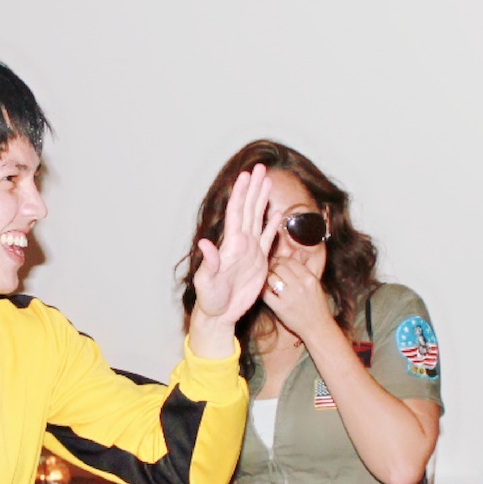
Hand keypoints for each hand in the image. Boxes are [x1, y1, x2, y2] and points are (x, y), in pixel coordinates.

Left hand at [189, 167, 280, 327]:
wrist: (219, 315)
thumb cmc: (210, 300)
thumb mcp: (206, 282)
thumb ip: (208, 263)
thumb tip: (205, 244)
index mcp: (230, 245)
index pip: (236, 212)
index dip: (241, 193)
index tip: (246, 175)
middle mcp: (240, 243)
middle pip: (248, 209)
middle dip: (254, 188)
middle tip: (261, 168)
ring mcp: (250, 251)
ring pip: (257, 218)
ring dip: (261, 200)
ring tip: (267, 182)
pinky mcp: (258, 262)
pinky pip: (267, 239)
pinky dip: (272, 226)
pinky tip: (277, 214)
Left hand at [260, 255, 335, 344]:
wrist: (318, 327)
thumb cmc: (317, 305)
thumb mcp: (315, 284)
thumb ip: (305, 268)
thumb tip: (297, 252)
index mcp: (309, 278)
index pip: (290, 261)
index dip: (281, 260)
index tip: (278, 263)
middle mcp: (300, 286)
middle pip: (279, 267)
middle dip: (273, 267)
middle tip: (271, 271)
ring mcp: (289, 297)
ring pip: (271, 278)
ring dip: (268, 278)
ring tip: (270, 281)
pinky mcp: (280, 308)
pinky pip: (266, 293)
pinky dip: (263, 290)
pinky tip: (265, 291)